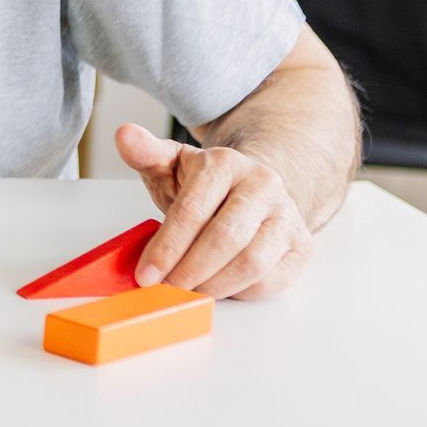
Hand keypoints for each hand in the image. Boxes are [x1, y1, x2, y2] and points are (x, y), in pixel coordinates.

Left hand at [115, 123, 313, 299]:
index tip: (146, 274)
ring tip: (189, 291)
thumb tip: (124, 135)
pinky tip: (218, 288)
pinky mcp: (302, 244)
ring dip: (215, 285)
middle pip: (224, 238)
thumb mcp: (170, 164)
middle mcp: (262, 185)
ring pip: (252, 262)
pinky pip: (273, 279)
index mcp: (225, 163)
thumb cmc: (204, 184)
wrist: (252, 190)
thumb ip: (145, 153)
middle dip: (189, 270)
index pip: (192, 210)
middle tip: (166, 289)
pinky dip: (241, 291)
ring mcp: (287, 215)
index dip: (166, 247)